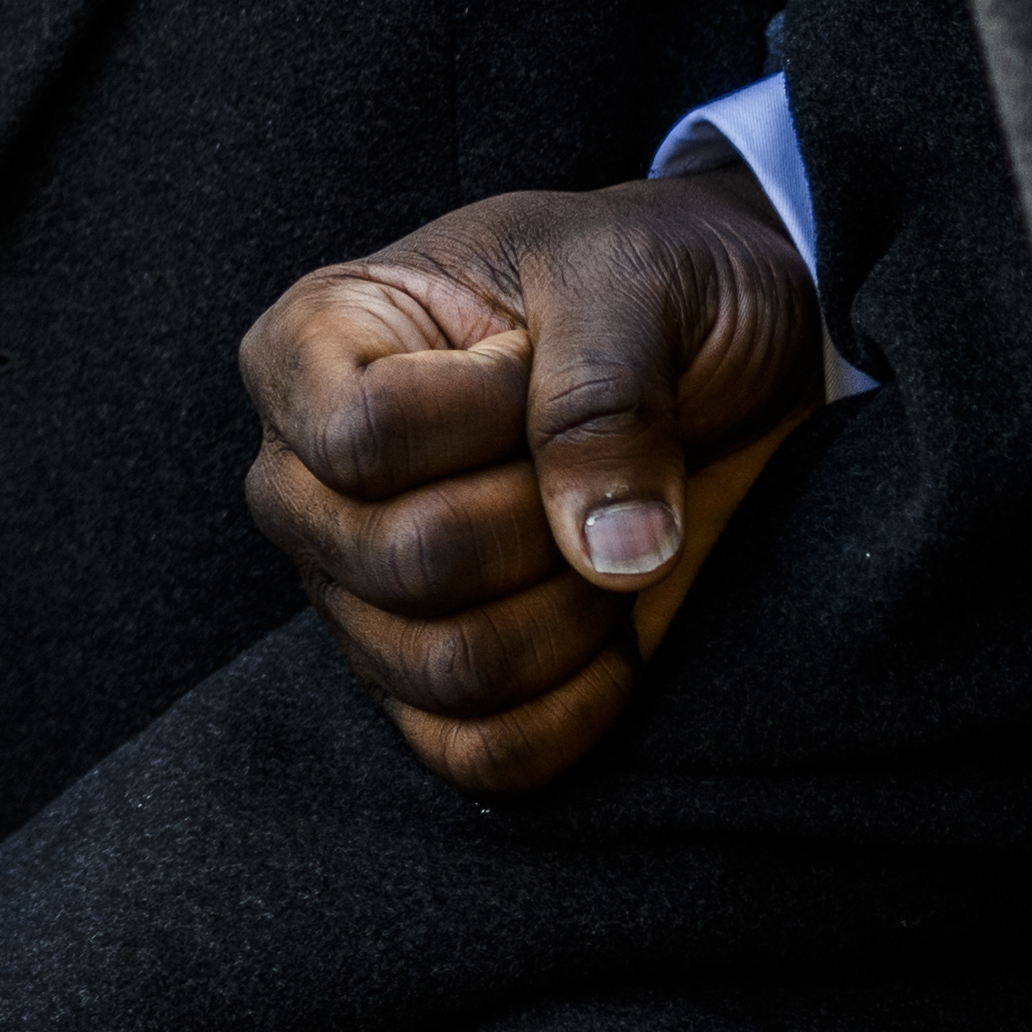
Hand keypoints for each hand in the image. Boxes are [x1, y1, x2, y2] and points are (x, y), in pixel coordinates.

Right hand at [241, 160, 833, 798]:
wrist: (722, 350)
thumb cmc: (650, 281)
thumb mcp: (637, 277)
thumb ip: (606, 391)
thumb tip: (604, 551)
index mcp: (315, 346)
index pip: (361, 438)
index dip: (488, 419)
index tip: (543, 363)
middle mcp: (308, 479)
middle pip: (395, 561)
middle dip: (543, 525)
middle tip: (601, 469)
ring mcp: (359, 591)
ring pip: (440, 668)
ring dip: (569, 618)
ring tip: (613, 548)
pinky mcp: (433, 680)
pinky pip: (473, 754)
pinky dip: (569, 718)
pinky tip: (620, 644)